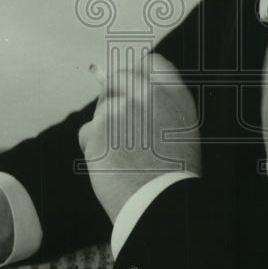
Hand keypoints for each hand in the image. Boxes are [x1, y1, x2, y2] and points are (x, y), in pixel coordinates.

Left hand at [79, 53, 200, 222]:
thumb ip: (159, 105)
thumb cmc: (171, 175)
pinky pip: (87, 133)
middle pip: (118, 77)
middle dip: (113, 96)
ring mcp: (122, 108)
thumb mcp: (180, 131)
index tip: (132, 87)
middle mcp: (148, 94)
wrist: (159, 205)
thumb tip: (126, 91)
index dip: (139, 74)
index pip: (152, 63)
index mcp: (175, 95)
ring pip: (101, 109)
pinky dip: (93, 148)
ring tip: (123, 158)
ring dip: (104, 129)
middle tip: (118, 124)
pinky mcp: (99, 127)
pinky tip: (110, 166)